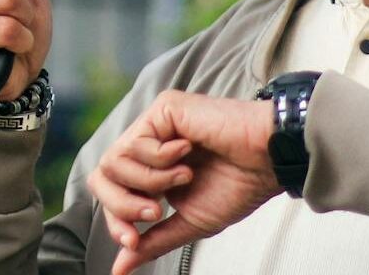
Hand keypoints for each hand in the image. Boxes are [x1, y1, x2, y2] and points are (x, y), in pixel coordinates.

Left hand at [87, 90, 280, 274]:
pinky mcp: (163, 108)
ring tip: (184, 176)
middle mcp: (149, 144)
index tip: (134, 239)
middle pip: (102, 176)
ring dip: (150, 181)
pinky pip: (136, 144)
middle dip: (123, 204)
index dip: (115, 220)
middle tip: (156, 211)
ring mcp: (154, 124)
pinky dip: (161, 161)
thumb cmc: (239, 186)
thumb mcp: (189, 222)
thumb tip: (120, 268)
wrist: (267, 162)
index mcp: (153, 170)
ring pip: (114, 162)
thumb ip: (152, 241)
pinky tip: (188, 152)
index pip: (111, 193)